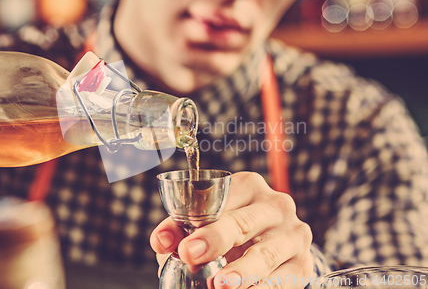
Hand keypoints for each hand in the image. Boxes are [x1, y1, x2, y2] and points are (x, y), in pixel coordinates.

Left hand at [150, 172, 312, 288]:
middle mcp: (275, 205)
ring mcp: (293, 234)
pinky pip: (282, 280)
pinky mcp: (303, 263)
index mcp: (248, 186)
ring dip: (241, 271)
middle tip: (191, 256)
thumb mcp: (208, 223)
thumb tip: (161, 241)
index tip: (176, 244)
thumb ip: (181, 228)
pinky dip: (261, 288)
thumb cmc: (232, 231)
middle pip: (243, 222)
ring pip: (265, 253)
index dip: (195, 221)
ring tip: (220, 284)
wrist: (273, 246)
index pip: (218, 200)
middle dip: (215, 240)